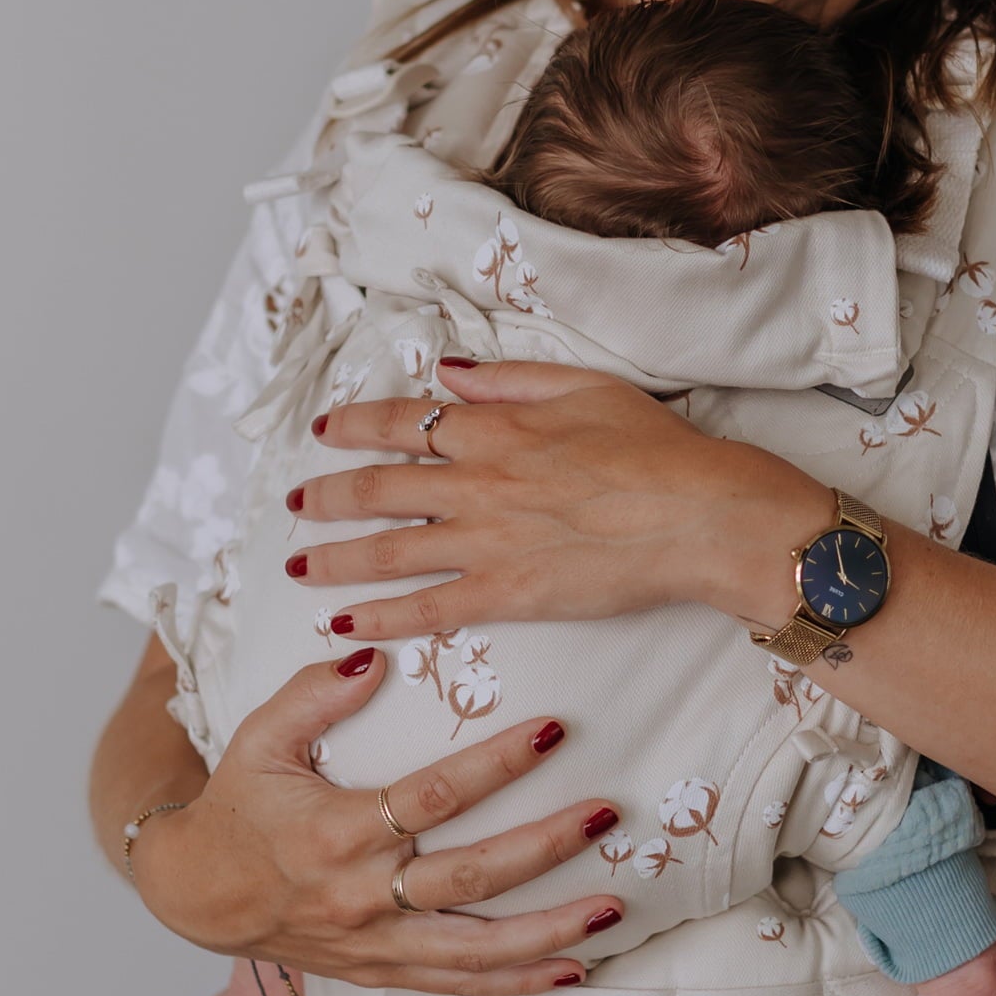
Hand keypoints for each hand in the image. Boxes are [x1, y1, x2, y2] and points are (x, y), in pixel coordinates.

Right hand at [130, 645, 626, 995]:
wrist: (196, 894)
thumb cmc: (238, 804)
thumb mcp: (259, 736)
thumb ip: (315, 693)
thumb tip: (373, 655)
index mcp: (337, 832)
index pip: (433, 795)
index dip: (496, 763)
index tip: (552, 731)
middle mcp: (363, 895)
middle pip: (472, 876)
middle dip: (546, 846)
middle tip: (605, 813)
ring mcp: (376, 943)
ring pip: (478, 947)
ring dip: (551, 929)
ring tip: (614, 904)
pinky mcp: (382, 972)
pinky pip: (462, 984)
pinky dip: (520, 981)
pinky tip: (574, 969)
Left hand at [286, 359, 834, 637]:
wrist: (700, 514)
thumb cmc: (656, 447)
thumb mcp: (584, 385)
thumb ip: (506, 378)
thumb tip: (446, 369)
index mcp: (494, 427)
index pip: (402, 422)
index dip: (354, 426)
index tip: (324, 431)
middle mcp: (476, 482)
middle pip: (378, 487)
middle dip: (327, 496)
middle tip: (296, 504)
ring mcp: (485, 541)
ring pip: (387, 550)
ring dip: (334, 557)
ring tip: (299, 564)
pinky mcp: (507, 595)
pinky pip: (427, 609)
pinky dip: (378, 618)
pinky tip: (343, 625)